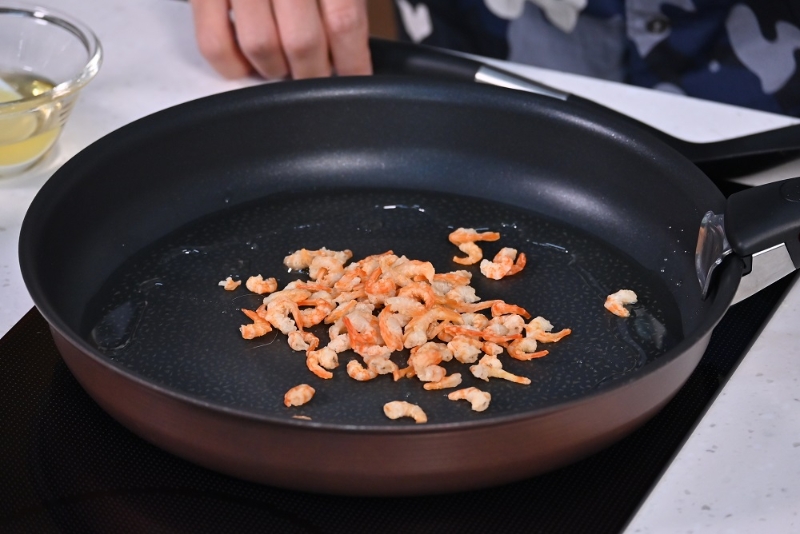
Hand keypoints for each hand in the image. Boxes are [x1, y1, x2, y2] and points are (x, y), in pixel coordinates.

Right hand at [189, 0, 371, 79]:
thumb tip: (353, 40)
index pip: (344, 21)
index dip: (353, 60)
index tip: (356, 78)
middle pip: (303, 43)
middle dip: (315, 73)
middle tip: (320, 74)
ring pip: (261, 47)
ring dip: (278, 70)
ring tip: (287, 66)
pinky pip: (214, 42)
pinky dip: (233, 65)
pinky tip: (248, 61)